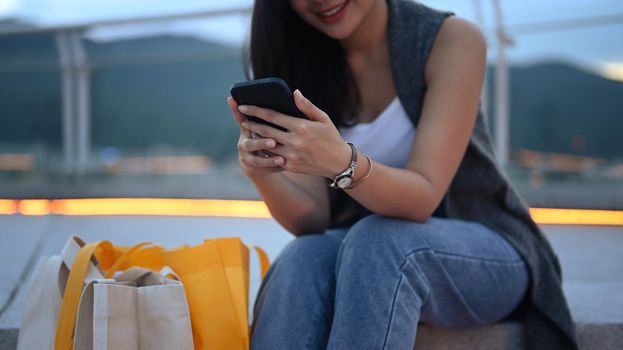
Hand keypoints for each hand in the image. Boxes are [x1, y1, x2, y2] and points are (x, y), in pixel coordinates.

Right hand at [227, 96, 284, 178]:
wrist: (266, 161)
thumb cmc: (273, 136)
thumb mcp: (270, 124)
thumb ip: (277, 110)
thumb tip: (295, 93)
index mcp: (247, 129)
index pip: (240, 118)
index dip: (235, 109)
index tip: (232, 99)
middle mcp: (244, 143)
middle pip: (250, 143)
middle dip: (261, 142)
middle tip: (273, 142)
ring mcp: (247, 157)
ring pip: (255, 160)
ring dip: (268, 159)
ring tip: (281, 159)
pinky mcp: (253, 169)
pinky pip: (263, 169)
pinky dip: (273, 167)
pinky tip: (283, 165)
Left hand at [237, 90, 351, 178]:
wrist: (338, 162)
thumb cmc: (331, 137)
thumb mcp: (323, 118)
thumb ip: (307, 106)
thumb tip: (295, 93)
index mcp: (301, 127)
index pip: (273, 116)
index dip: (256, 110)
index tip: (245, 106)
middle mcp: (295, 141)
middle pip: (266, 131)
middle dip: (252, 123)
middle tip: (242, 118)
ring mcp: (292, 155)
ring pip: (267, 145)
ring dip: (256, 138)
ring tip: (249, 131)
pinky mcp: (291, 166)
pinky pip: (273, 158)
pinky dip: (265, 151)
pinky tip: (259, 146)